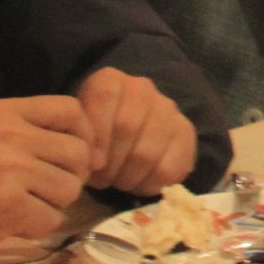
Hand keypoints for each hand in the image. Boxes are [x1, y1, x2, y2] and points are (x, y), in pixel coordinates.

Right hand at [0, 96, 94, 263]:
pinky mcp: (8, 203)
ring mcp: (10, 168)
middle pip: (77, 152)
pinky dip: (39, 226)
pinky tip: (17, 222)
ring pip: (69, 188)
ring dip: (55, 204)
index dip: (84, 134)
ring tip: (28, 205)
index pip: (70, 110)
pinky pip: (52, 217)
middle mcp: (10, 135)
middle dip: (71, 177)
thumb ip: (36, 131)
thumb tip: (93, 152)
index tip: (78, 156)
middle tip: (47, 189)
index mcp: (6, 112)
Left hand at [74, 67, 198, 195]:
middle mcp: (141, 88)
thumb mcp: (77, 130)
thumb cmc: (92, 136)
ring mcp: (167, 108)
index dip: (97, 136)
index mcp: (109, 80)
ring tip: (120, 182)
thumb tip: (95, 164)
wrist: (122, 136)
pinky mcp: (185, 131)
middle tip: (103, 180)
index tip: (92, 164)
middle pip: (127, 126)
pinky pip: (169, 167)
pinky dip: (150, 184)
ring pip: (147, 151)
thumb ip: (79, 140)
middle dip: (110, 163)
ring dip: (129, 177)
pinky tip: (140, 183)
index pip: (104, 98)